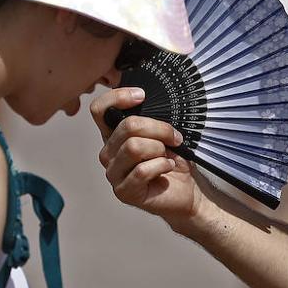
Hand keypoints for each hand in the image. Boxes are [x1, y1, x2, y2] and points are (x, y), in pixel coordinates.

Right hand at [90, 88, 200, 228]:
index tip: (142, 96)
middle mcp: (109, 152)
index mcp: (114, 135)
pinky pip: (143, 170)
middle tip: (175, 137)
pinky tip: (167, 168)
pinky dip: (162, 165)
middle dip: (159, 128)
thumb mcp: (163, 134)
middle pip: (127, 126)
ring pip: (134, 147)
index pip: (100, 109)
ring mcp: (113, 173)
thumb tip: (148, 102)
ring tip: (168, 156)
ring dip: (159, 149)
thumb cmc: (174, 160)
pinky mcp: (124, 191)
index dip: (117, 97)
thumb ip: (150, 119)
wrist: (187, 190)